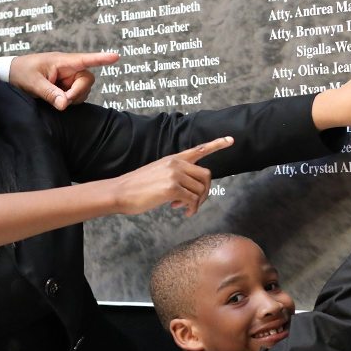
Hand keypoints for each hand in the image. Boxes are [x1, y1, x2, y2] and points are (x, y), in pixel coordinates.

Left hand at [9, 51, 120, 109]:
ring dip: (72, 99)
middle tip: (62, 101)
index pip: (85, 59)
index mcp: (62, 61)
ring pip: (82, 90)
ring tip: (55, 99)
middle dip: (78, 93)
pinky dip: (69, 102)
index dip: (101, 59)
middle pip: (86, 80)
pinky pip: (75, 96)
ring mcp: (68, 78)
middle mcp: (68, 68)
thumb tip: (65, 104)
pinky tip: (57, 101)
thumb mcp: (33, 83)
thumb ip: (50, 94)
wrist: (11, 74)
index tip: (115, 57)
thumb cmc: (22, 72)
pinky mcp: (65, 87)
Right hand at [110, 137, 231, 216]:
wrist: (119, 192)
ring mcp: (174, 175)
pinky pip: (193, 200)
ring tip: (184, 208)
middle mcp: (176, 164)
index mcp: (173, 159)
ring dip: (196, 202)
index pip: (199, 149)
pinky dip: (192, 208)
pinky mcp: (172, 188)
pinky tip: (182, 211)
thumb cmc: (136, 187)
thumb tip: (188, 192)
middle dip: (205, 191)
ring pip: (201, 190)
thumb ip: (174, 176)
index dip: (217, 144)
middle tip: (194, 203)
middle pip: (206, 175)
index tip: (231, 140)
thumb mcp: (156, 174)